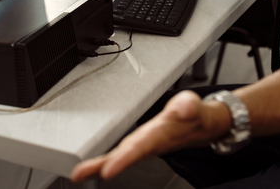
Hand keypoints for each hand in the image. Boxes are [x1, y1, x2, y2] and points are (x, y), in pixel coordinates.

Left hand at [70, 91, 229, 182]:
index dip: (124, 159)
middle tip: (80, 174)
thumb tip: (184, 108)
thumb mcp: (194, 106)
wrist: (201, 126)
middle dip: (103, 166)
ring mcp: (143, 147)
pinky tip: (89, 169)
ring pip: (118, 159)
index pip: (140, 147)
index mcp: (161, 135)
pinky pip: (118, 155)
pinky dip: (102, 163)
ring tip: (78, 174)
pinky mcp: (139, 146)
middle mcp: (150, 145)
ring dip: (98, 167)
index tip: (108, 170)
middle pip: (124, 157)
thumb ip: (189, 107)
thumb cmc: (195, 116)